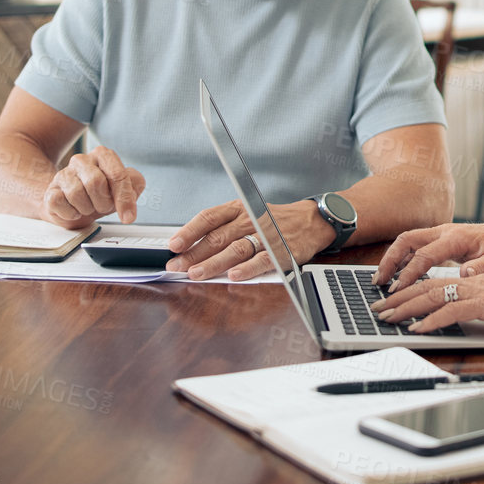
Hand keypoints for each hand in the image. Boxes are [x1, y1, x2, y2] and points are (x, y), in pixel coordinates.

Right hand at [40, 147, 143, 228]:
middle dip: (103, 203)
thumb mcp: (123, 190)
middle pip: (95, 183)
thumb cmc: (101, 196)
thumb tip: (133, 191)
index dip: (124, 198)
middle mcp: (81, 160)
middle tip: (103, 207)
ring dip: (87, 209)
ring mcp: (63, 174)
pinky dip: (71, 213)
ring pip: (76, 194)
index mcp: (102, 156)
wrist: (74, 207)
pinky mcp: (51, 191)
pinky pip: (59, 203)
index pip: (116, 174)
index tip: (128, 216)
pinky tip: (74, 210)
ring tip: (88, 207)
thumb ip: (135, 185)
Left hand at [166, 199, 335, 280]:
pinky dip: (247, 269)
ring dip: (213, 263)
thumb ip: (221, 229)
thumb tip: (190, 247)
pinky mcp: (280, 250)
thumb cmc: (273, 220)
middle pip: (217, 237)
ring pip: (235, 249)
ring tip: (196, 273)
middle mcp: (249, 219)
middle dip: (194, 254)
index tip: (174, 245)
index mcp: (238, 208)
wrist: (309, 221)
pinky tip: (233, 276)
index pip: (209, 217)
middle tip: (177, 266)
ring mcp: (265, 235)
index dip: (189, 231)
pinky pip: (261, 260)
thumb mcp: (246, 214)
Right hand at [372, 221, 483, 291]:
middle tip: (378, 282)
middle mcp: (446, 231)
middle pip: (407, 240)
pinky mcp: (442, 239)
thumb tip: (464, 273)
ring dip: (392, 258)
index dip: (409, 273)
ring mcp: (442, 233)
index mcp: (458, 237)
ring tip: (381, 280)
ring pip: (408, 241)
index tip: (398, 289)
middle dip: (389, 260)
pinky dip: (402, 258)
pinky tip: (397, 275)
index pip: (425, 255)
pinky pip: (416, 246)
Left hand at [372, 265, 483, 333]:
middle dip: (399, 300)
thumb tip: (466, 312)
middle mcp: (468, 282)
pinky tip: (418, 330)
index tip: (393, 301)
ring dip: (406, 309)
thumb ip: (481, 302)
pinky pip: (450, 312)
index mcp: (471, 279)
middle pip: (425, 288)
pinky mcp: (483, 303)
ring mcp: (474, 291)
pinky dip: (431, 321)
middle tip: (379, 310)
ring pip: (431, 297)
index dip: (410, 292)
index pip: (433, 284)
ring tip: (388, 318)